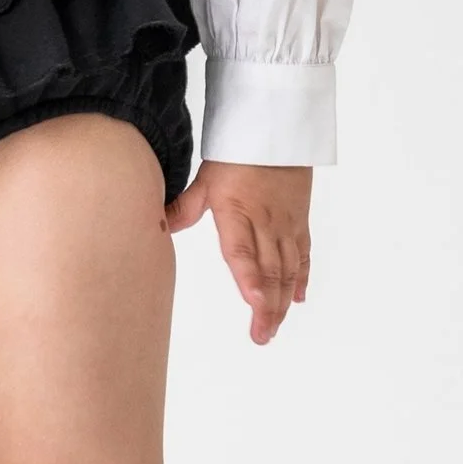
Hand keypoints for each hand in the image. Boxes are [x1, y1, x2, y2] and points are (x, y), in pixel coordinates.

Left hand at [163, 159, 311, 342]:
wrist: (277, 127)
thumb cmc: (238, 152)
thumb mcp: (206, 178)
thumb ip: (185, 207)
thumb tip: (158, 226)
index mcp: (238, 213)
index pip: (244, 252)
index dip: (251, 279)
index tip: (254, 304)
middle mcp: (266, 222)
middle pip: (270, 270)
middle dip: (267, 307)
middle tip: (262, 336)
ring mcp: (286, 223)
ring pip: (288, 269)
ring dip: (283, 301)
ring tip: (274, 327)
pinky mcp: (300, 220)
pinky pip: (303, 254)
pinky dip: (301, 278)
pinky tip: (297, 299)